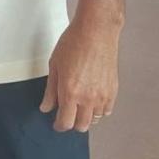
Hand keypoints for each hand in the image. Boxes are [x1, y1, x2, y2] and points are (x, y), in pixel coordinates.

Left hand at [39, 17, 120, 131]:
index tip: (56, 123)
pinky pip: (106, 110)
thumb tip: (45, 107)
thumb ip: (50, 90)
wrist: (96, 32)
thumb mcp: (54, 66)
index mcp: (70, 92)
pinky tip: (91, 100)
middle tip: (66, 114)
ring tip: (78, 105)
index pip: (65, 122)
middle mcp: (88, 98)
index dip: (59, 125)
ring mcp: (103, 96)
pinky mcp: (113, 91)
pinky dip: (98, 110)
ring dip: (85, 117)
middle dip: (72, 123)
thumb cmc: (73, 44)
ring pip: (95, 120)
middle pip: (81, 126)